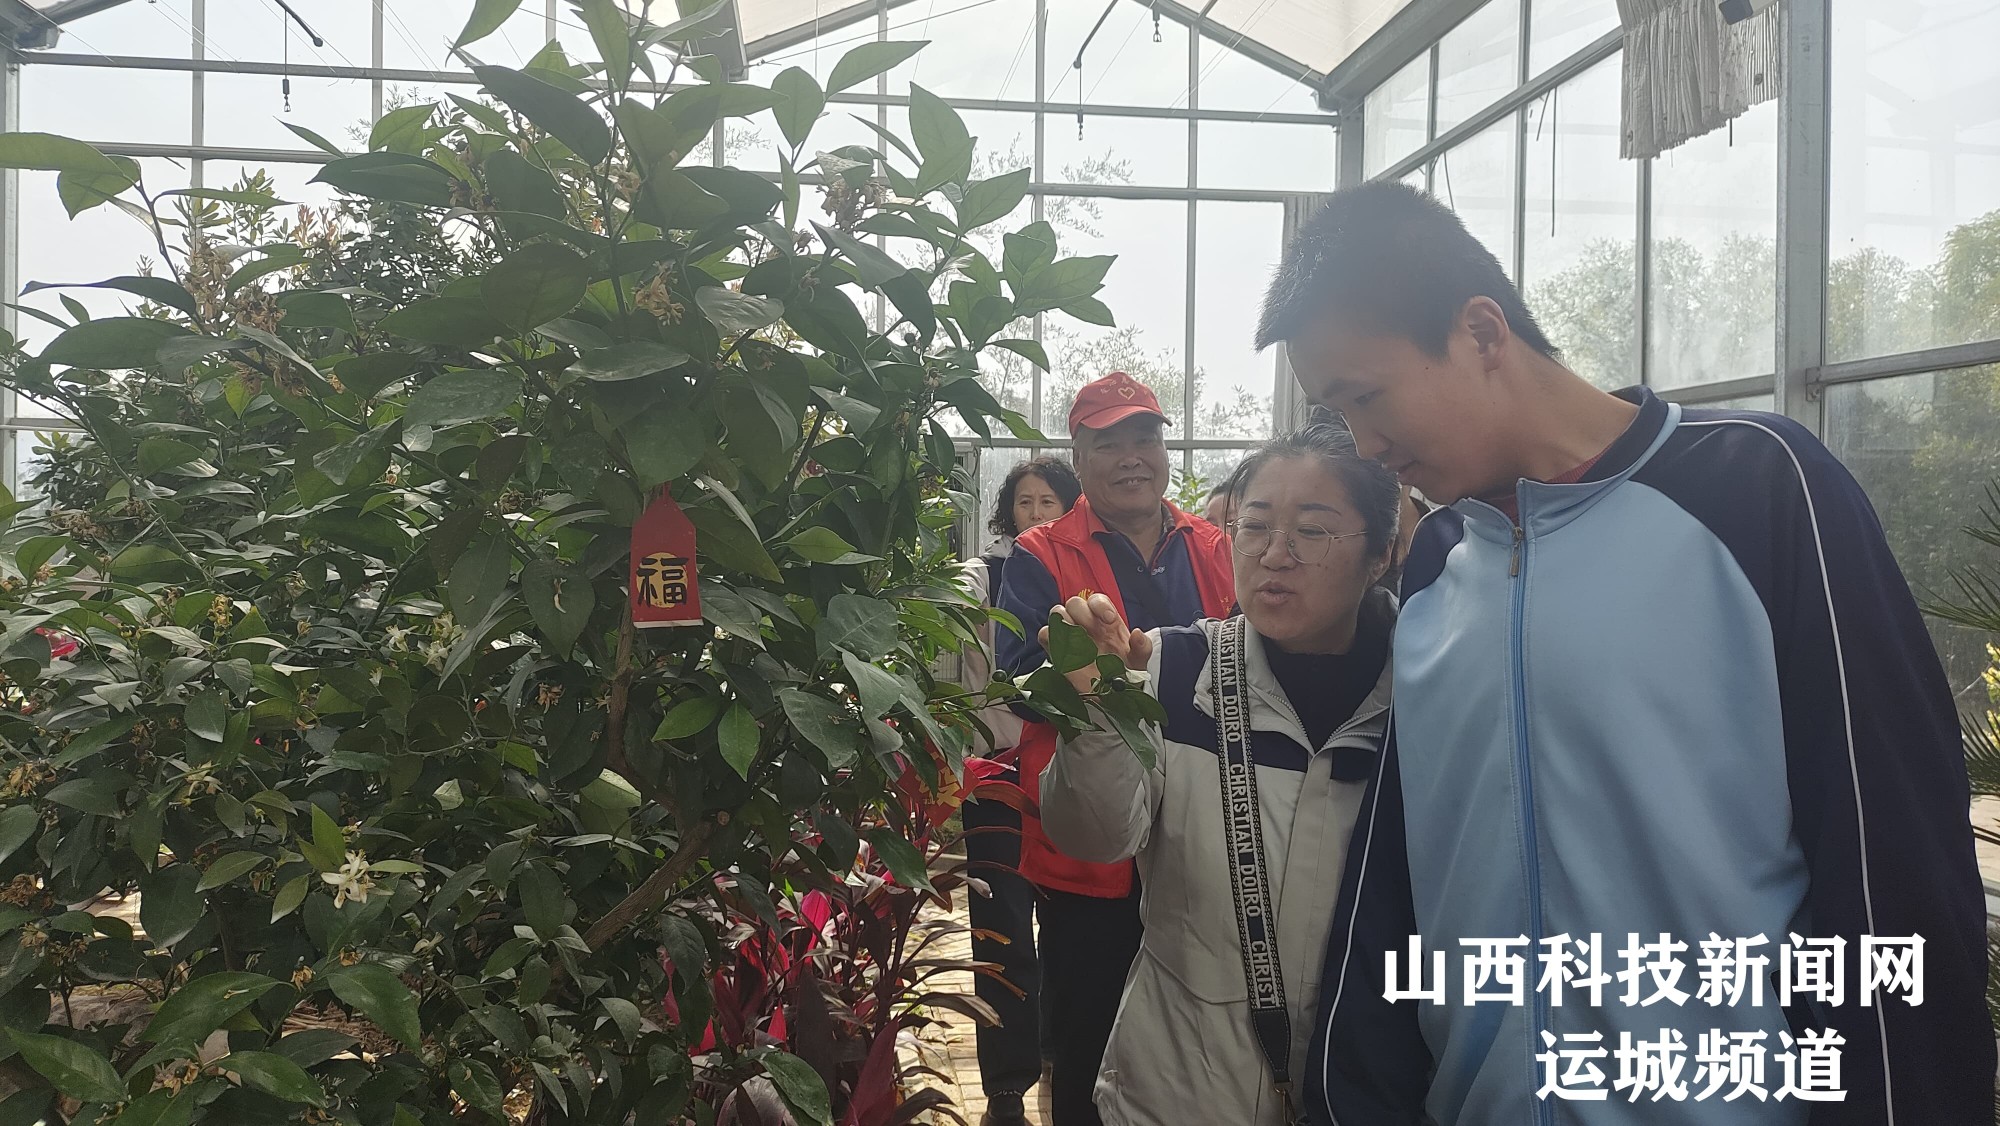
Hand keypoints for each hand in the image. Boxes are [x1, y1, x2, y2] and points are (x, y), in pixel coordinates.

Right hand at [1038, 592, 1152, 693]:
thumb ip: (1142, 648)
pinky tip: (1065, 650)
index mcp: (1105, 620)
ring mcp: (1069, 635)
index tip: (1109, 620)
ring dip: (1065, 622)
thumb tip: (1137, 634)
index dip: (1101, 605)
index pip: (1097, 600)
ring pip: (1057, 612)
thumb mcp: (1138, 662)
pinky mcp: (1056, 649)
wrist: (1111, 695)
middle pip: (1074, 602)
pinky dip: (1051, 637)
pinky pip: (1045, 634)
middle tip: (1091, 631)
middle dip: (1082, 614)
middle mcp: (1085, 624)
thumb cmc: (1124, 673)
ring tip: (1077, 640)